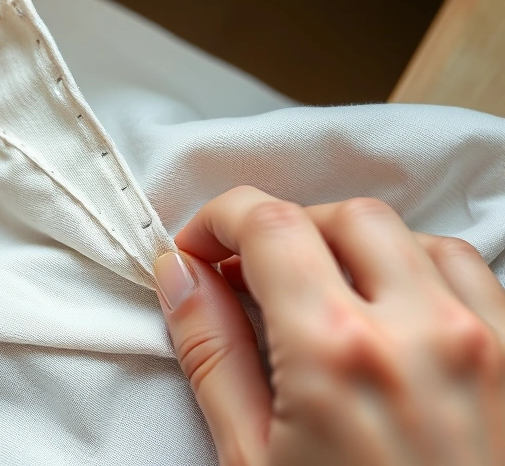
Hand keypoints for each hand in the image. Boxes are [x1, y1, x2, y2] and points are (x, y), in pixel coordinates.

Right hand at [155, 186, 504, 465]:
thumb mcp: (252, 463)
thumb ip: (212, 355)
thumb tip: (182, 280)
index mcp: (337, 354)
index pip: (270, 226)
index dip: (220, 221)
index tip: (201, 248)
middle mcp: (423, 332)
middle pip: (340, 217)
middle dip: (285, 232)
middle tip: (250, 277)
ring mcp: (488, 344)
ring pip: (413, 236)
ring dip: (354, 249)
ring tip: (321, 296)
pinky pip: (471, 276)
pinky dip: (419, 273)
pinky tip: (390, 317)